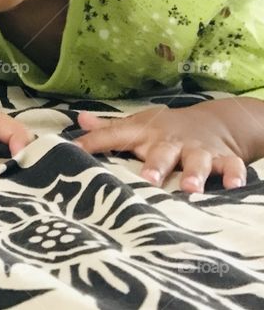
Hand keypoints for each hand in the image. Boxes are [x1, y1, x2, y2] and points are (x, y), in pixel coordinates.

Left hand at [74, 98, 263, 192]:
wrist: (212, 120)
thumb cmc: (164, 129)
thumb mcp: (137, 126)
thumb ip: (108, 129)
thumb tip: (78, 120)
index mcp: (144, 134)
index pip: (115, 135)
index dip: (94, 141)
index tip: (75, 149)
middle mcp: (170, 142)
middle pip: (161, 152)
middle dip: (155, 165)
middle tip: (148, 178)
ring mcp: (197, 150)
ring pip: (196, 161)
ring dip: (194, 173)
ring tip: (190, 188)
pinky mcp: (222, 158)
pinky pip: (231, 166)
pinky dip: (235, 175)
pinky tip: (234, 186)